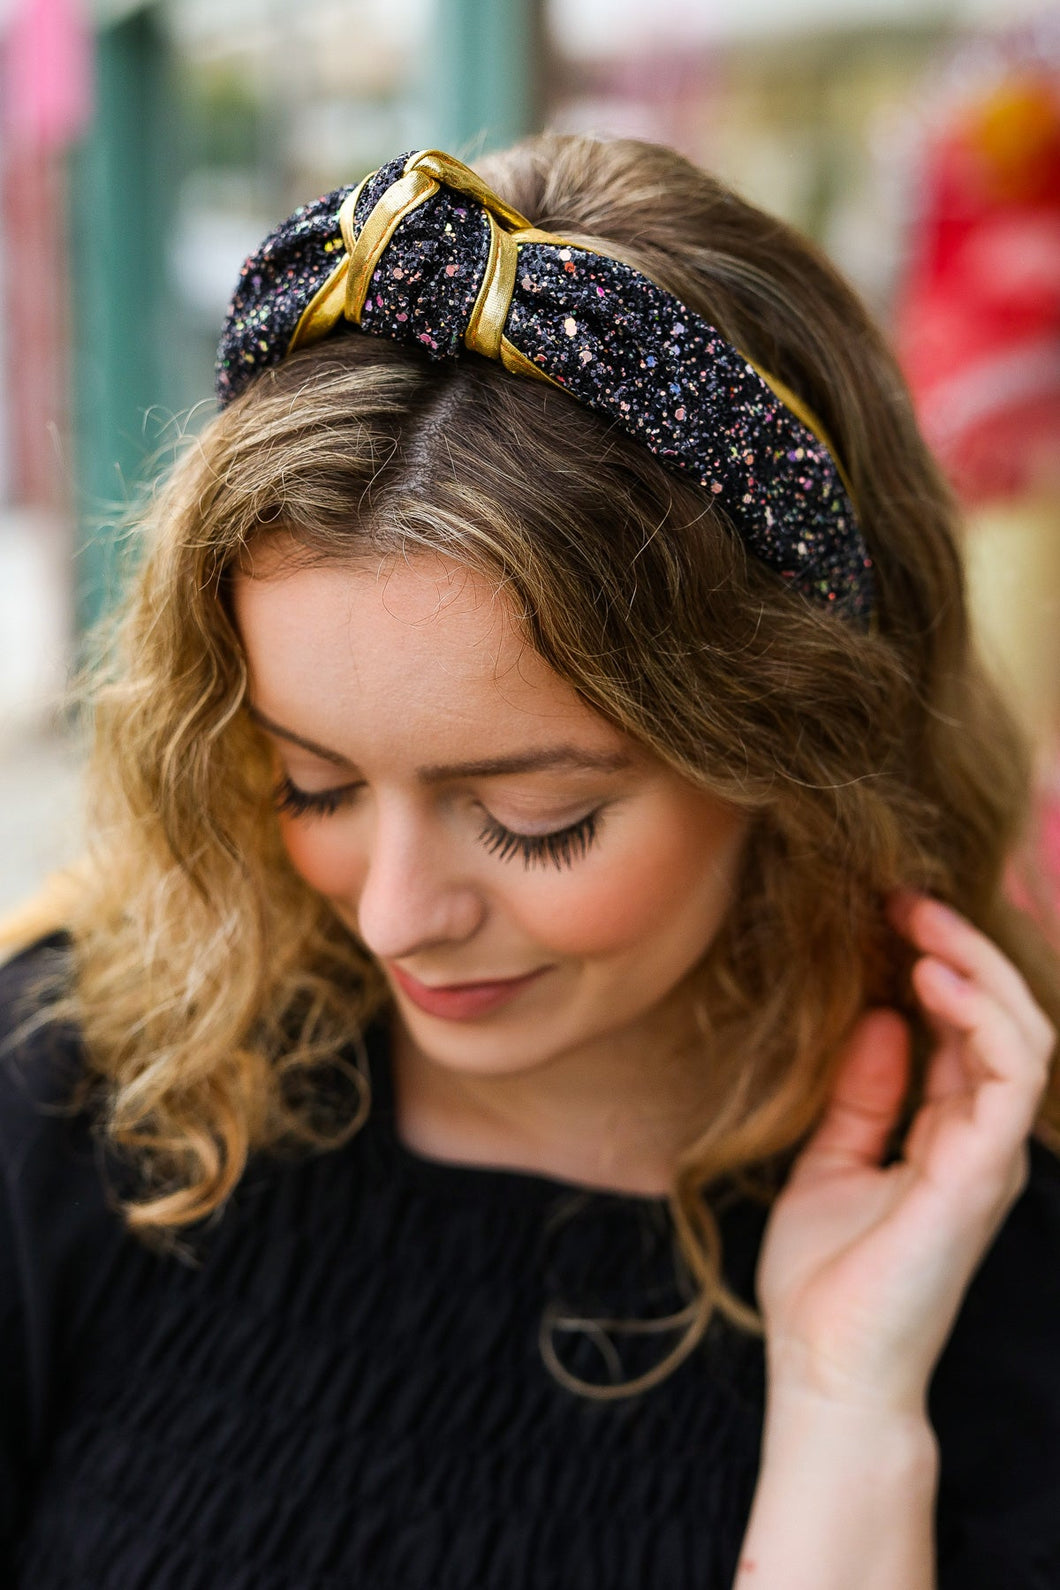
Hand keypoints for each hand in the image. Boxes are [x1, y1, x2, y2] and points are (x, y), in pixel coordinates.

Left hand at [756, 892, 1054, 1414]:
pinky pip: (1010, 1073)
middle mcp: (980, 1138)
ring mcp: (990, 1155)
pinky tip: (930, 974)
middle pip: (1001, 1018)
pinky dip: (980, 1014)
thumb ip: (860, 1095)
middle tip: (903, 896)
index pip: (964, 1030)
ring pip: (1021, 1032)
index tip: (884, 910)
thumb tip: (879, 1017)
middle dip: (960, 946)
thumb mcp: (828, 1162)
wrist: (824, 1369)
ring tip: (919, 919)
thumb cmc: (826, 1281)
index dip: (936, 964)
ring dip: (975, 964)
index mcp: (947, 1135)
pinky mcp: (984, 1172)